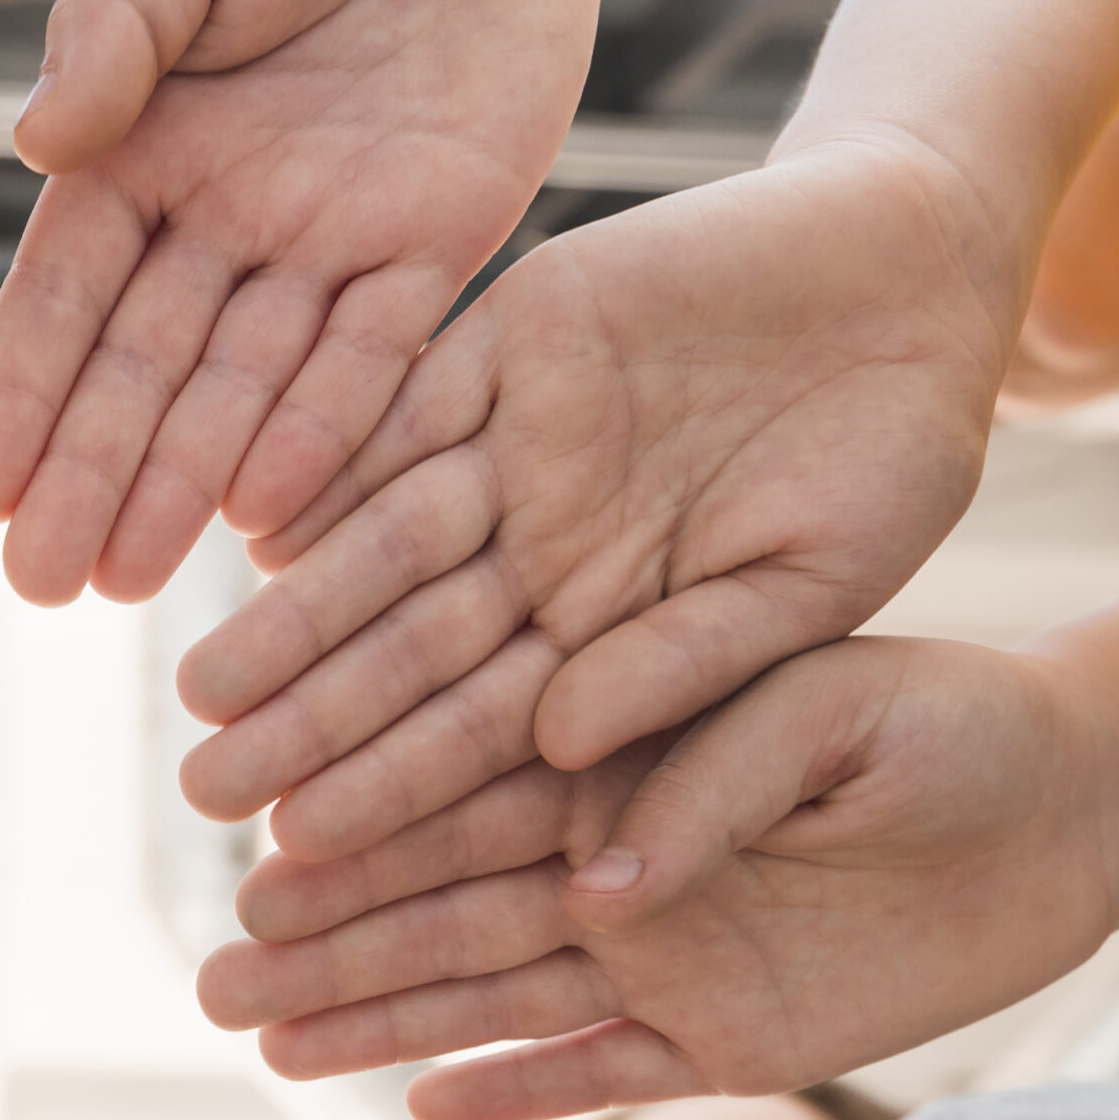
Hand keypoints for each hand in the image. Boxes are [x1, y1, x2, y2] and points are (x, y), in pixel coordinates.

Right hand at [0, 0, 611, 605]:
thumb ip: (122, 21)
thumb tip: (31, 143)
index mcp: (143, 149)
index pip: (66, 292)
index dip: (21, 390)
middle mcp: (222, 220)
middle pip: (143, 370)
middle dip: (88, 478)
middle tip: (38, 585)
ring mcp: (324, 246)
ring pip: (241, 387)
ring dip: (182, 486)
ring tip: (122, 581)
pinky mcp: (432, 252)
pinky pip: (370, 357)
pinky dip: (321, 431)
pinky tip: (262, 512)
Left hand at [175, 141, 1013, 858]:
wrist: (916, 268)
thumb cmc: (892, 452)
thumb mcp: (815, 576)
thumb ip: (692, 663)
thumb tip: (567, 749)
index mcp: (606, 633)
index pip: (482, 730)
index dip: (393, 788)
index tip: (305, 851)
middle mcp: (537, 553)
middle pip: (401, 652)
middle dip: (309, 723)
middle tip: (208, 794)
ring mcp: (512, 449)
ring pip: (378, 544)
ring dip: (293, 614)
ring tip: (202, 689)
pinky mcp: (502, 340)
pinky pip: (400, 399)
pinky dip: (334, 453)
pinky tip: (254, 523)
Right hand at [194, 632, 1118, 1119]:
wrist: (1072, 807)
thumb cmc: (958, 722)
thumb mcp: (844, 708)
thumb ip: (714, 774)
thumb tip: (600, 880)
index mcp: (623, 762)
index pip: (464, 804)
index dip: (357, 841)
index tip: (252, 869)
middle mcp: (615, 863)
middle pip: (445, 911)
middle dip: (328, 946)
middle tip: (212, 982)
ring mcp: (659, 955)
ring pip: (491, 997)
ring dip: (380, 1026)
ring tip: (268, 1052)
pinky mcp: (719, 1035)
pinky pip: (595, 1071)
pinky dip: (513, 1095)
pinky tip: (415, 1116)